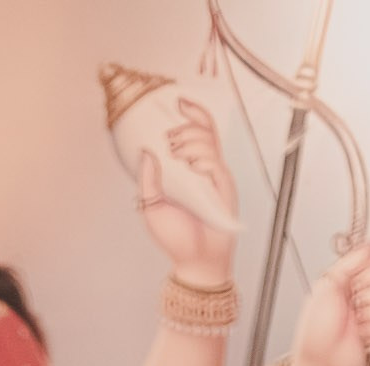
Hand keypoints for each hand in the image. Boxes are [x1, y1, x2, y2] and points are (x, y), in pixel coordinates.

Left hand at [137, 99, 236, 278]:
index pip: (195, 131)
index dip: (191, 112)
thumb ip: (148, 180)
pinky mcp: (224, 188)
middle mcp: (204, 168)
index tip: (179, 100)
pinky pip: (216, 163)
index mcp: (189, 168)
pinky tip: (194, 168)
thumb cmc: (175, 236)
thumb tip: (145, 151)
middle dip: (187, 126)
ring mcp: (216, 176)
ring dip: (192, 141)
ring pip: (209, 142)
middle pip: (205, 129)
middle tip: (171, 139)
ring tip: (178, 154)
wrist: (194, 261)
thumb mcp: (152, 205)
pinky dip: (203, 160)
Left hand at [289, 246, 369, 365]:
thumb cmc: (316, 327)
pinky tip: (361, 332)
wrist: (319, 359)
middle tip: (353, 305)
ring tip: (355, 321)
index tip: (356, 284)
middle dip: (369, 296)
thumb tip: (368, 247)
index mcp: (357, 276)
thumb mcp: (326, 286)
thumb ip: (348, 263)